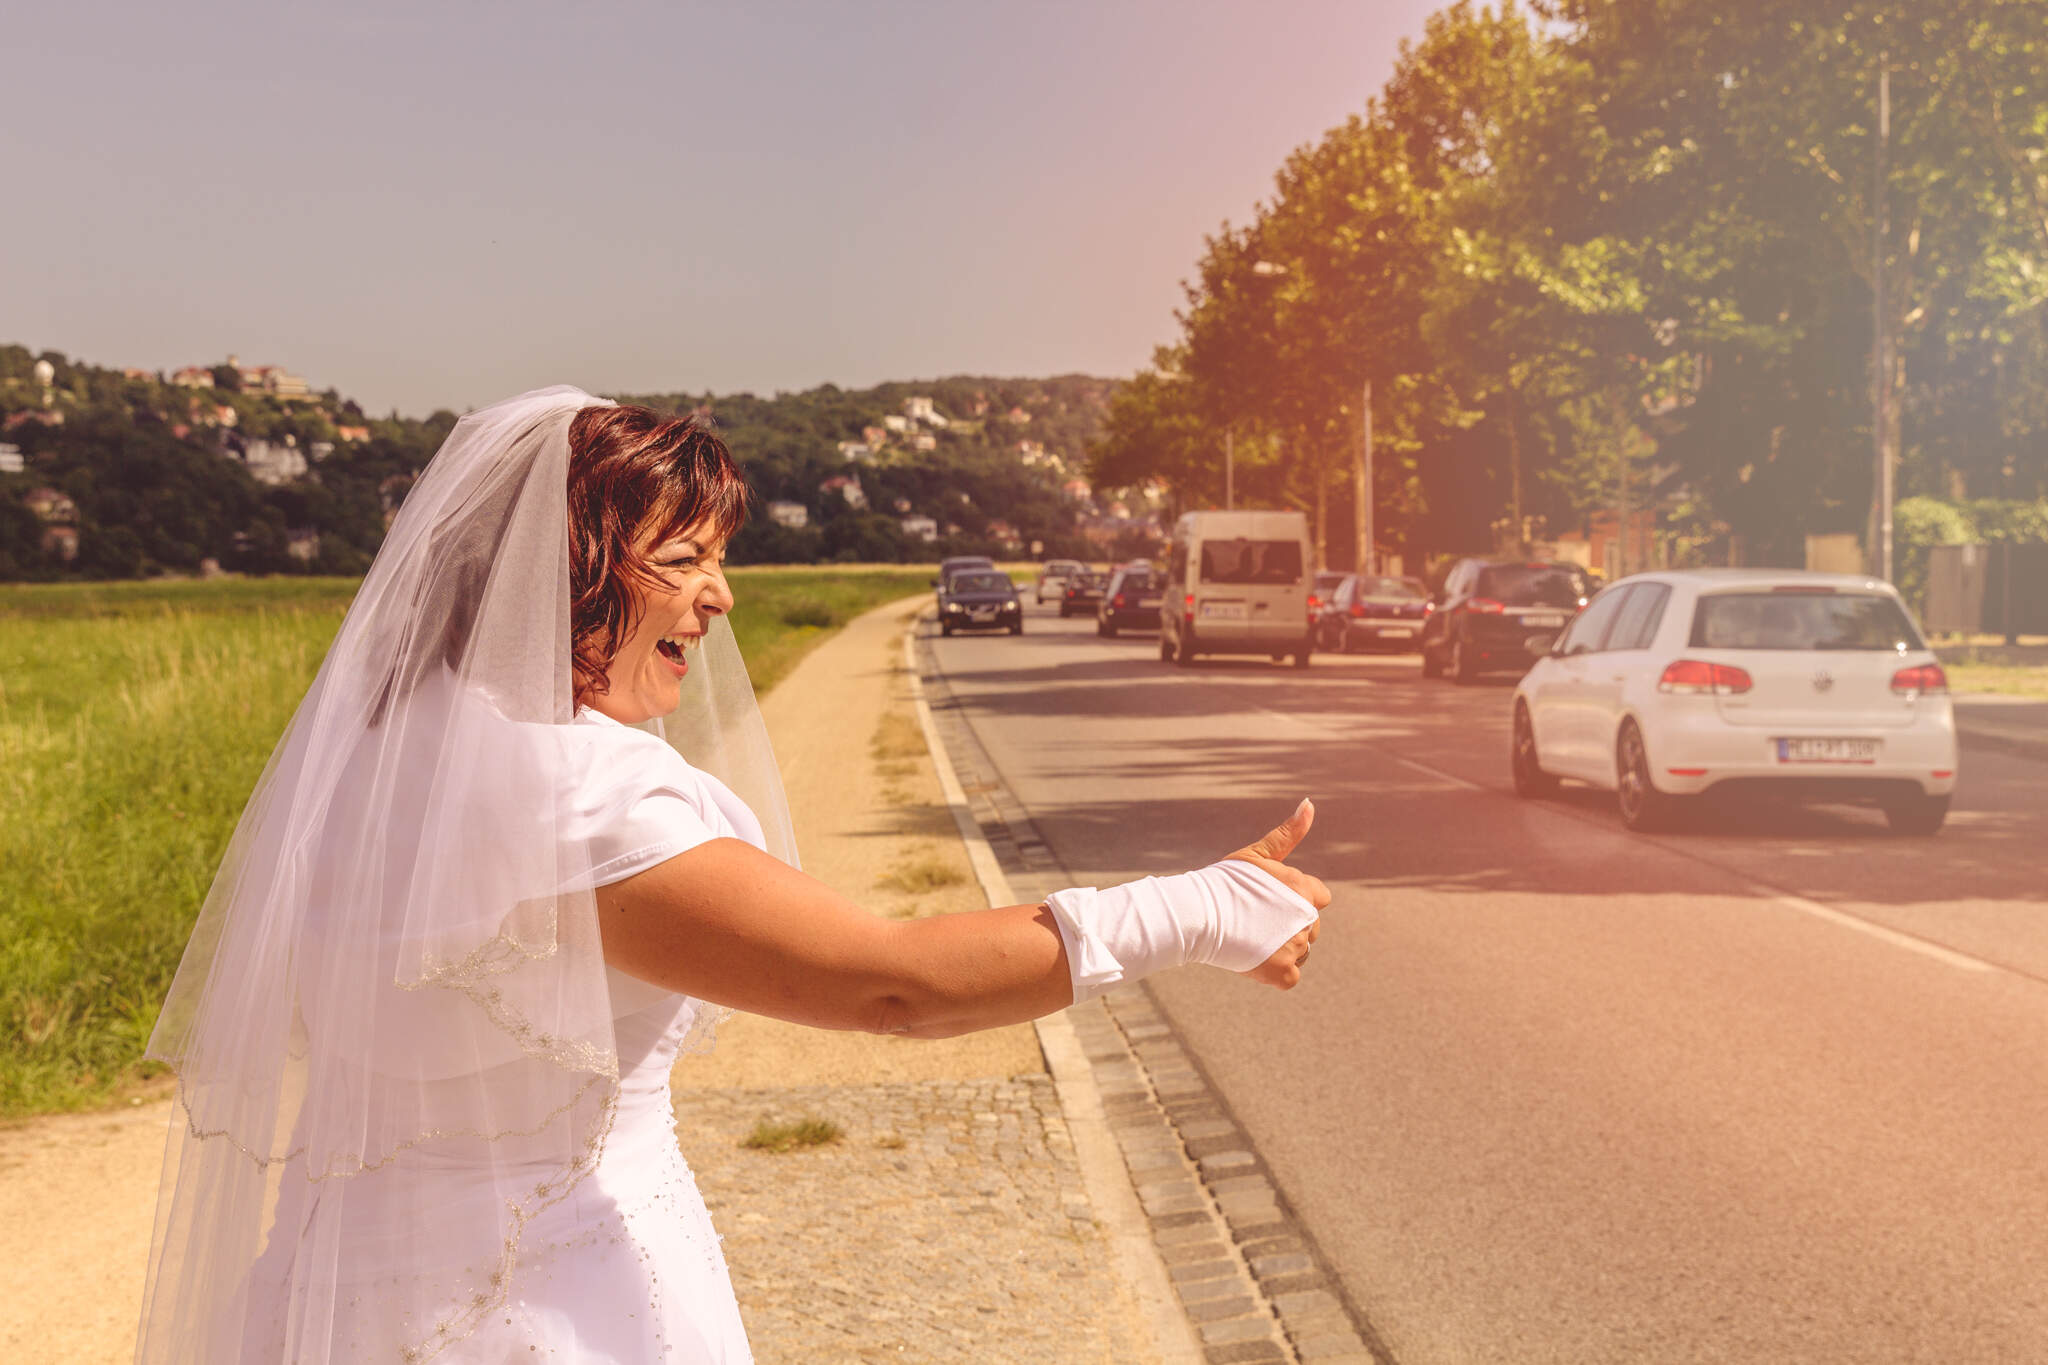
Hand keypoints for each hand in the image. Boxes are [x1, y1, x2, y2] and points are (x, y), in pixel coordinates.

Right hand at [1227, 798, 1329, 989]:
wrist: (1196, 914)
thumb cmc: (1225, 881)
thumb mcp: (1258, 854)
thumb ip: (1288, 834)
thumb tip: (1310, 803)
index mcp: (1305, 889)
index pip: (1320, 898)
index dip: (1295, 899)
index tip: (1269, 900)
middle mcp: (1306, 919)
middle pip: (1310, 928)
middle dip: (1289, 925)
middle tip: (1256, 920)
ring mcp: (1296, 948)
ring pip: (1300, 952)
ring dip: (1282, 948)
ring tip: (1252, 937)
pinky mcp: (1283, 973)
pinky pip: (1290, 977)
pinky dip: (1274, 972)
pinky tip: (1254, 957)